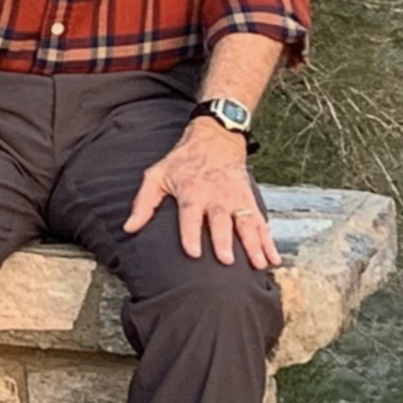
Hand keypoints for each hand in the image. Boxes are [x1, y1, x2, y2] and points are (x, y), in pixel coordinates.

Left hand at [121, 121, 277, 268]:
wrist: (216, 138)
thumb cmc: (182, 161)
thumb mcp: (157, 175)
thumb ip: (143, 203)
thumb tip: (129, 228)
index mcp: (192, 191)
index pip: (190, 214)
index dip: (191, 233)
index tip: (193, 252)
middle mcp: (216, 196)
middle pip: (221, 221)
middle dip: (224, 240)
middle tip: (226, 261)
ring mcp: (236, 199)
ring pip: (246, 224)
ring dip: (253, 245)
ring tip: (259, 264)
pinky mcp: (249, 201)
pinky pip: (261, 223)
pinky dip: (268, 241)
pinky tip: (273, 258)